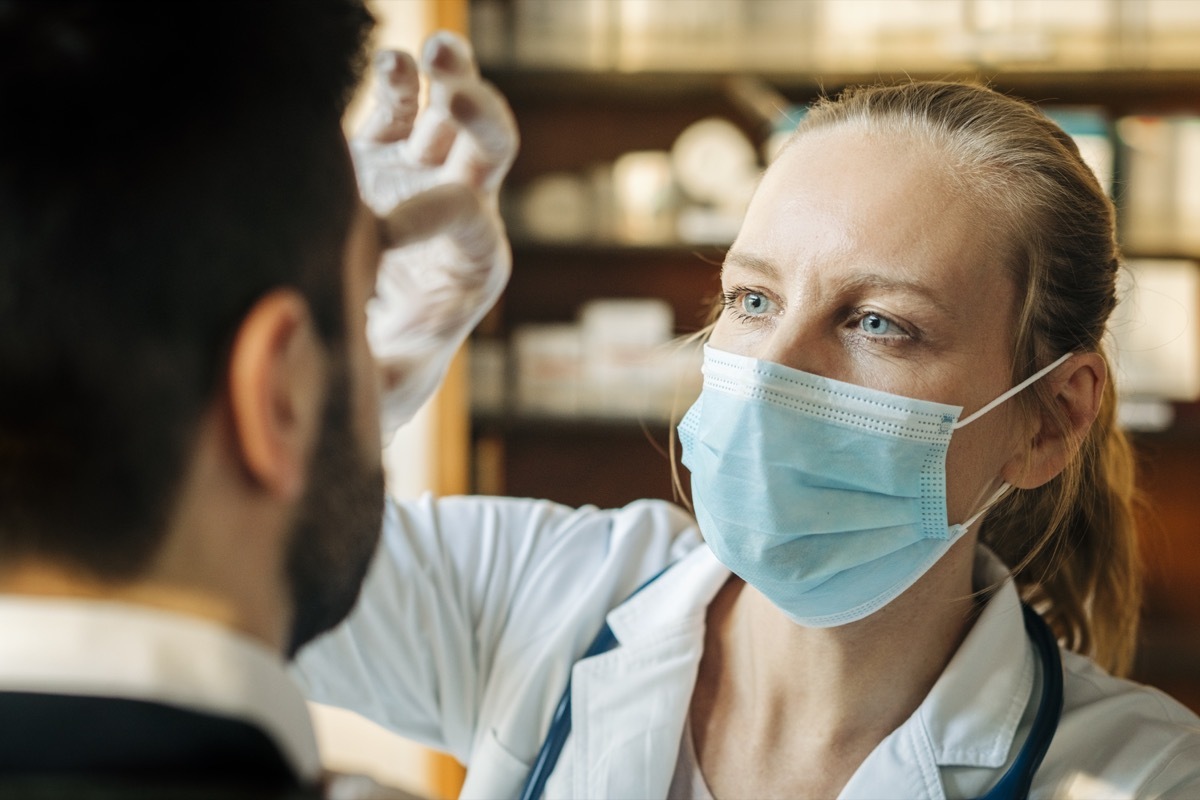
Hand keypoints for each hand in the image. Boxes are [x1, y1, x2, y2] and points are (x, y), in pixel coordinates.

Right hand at [354, 31, 517, 436]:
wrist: (351, 344)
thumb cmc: (377, 378)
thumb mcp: (381, 393)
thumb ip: (375, 384)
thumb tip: (343, 375)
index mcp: (476, 267)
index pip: (471, 222)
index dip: (431, 217)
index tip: (378, 232)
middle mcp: (459, 210)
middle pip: (490, 150)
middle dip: (481, 119)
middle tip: (458, 99)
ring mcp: (421, 174)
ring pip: (451, 112)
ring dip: (450, 77)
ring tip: (437, 49)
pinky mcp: (380, 153)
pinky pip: (400, 104)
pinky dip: (398, 80)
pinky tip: (390, 61)